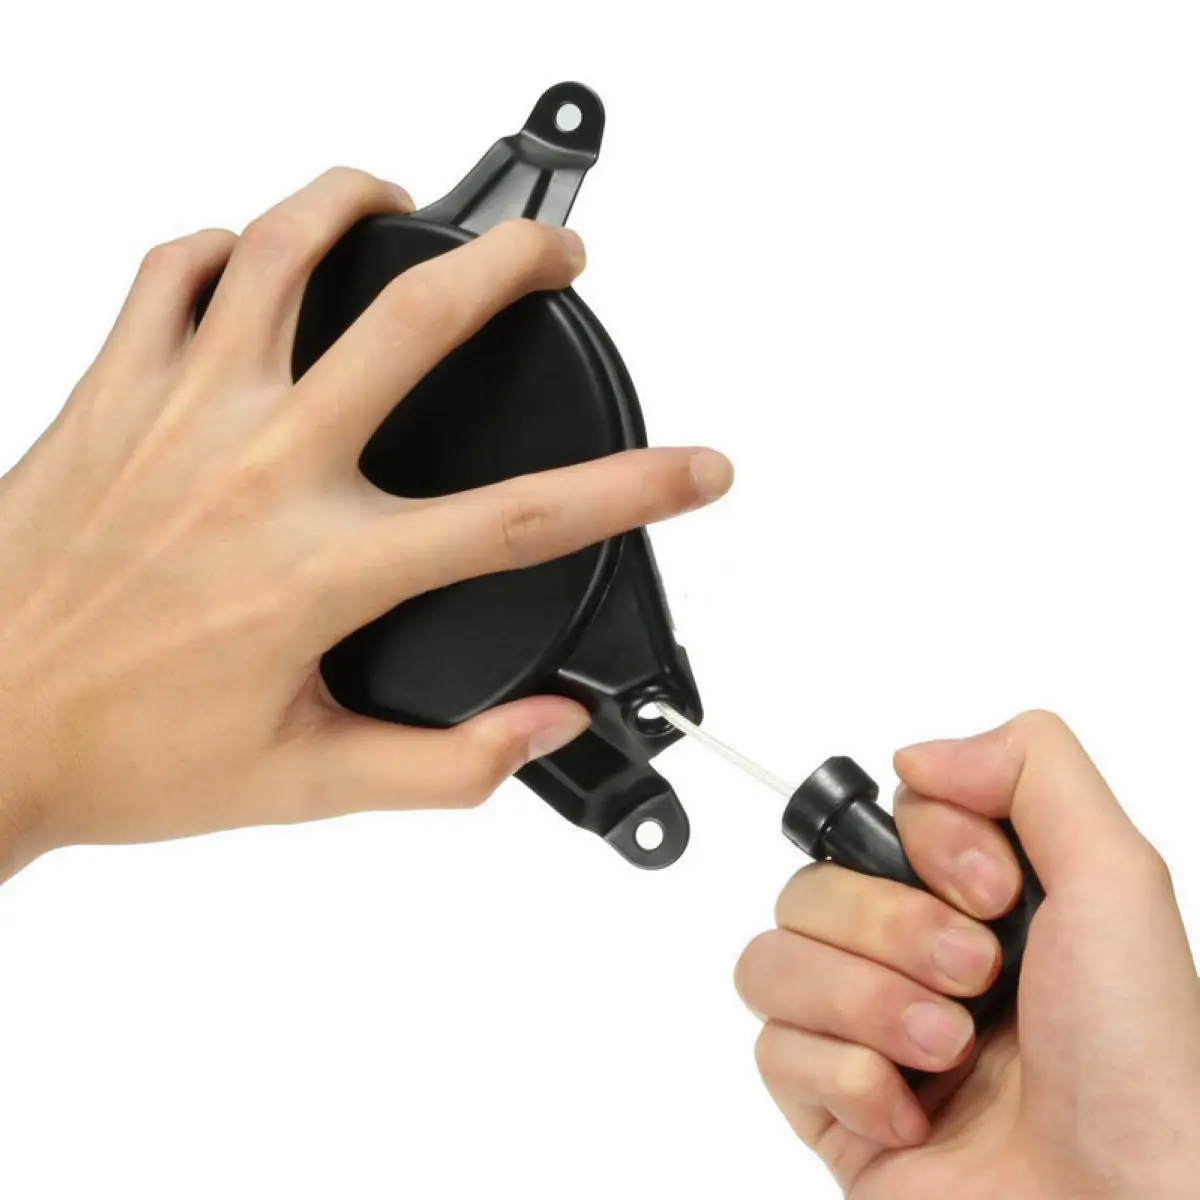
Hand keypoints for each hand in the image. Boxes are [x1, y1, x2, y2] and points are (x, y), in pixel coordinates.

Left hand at [0, 167, 732, 882]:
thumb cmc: (126, 757)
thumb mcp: (307, 785)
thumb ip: (446, 766)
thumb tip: (544, 727)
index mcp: (323, 571)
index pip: (523, 519)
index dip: (635, 489)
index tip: (699, 469)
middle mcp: (260, 471)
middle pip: (418, 323)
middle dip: (514, 265)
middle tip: (557, 254)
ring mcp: (180, 414)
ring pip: (282, 250)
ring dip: (358, 204)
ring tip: (406, 201)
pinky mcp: (108, 392)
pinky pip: (169, 271)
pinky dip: (223, 245)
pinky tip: (255, 255)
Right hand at [736, 712, 1199, 1198]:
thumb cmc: (1141, 1070)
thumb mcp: (1117, 882)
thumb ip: (1034, 769)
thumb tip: (915, 756)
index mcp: (974, 903)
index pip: (878, 817)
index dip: (922, 843)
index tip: (990, 894)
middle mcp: (913, 961)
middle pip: (811, 883)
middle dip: (891, 929)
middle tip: (975, 979)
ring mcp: (866, 1035)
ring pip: (772, 957)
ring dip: (862, 1002)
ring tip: (943, 1052)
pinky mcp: (832, 1109)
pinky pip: (771, 1048)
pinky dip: (846, 1078)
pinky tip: (913, 1113)